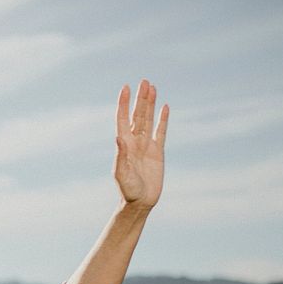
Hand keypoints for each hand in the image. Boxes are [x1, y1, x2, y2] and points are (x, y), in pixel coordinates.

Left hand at [114, 79, 168, 209]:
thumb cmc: (128, 190)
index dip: (124, 104)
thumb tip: (118, 137)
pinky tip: (165, 108)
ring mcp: (146, 146)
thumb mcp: (122, 173)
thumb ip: (121, 155)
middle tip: (144, 81)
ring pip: (149, 120)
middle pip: (138, 116)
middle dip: (141, 99)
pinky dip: (163, 120)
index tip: (126, 88)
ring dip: (150, 104)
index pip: (123, 119)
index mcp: (124, 145)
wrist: (140, 202)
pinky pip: (161, 132)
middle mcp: (135, 142)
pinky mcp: (158, 152)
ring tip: (152, 88)